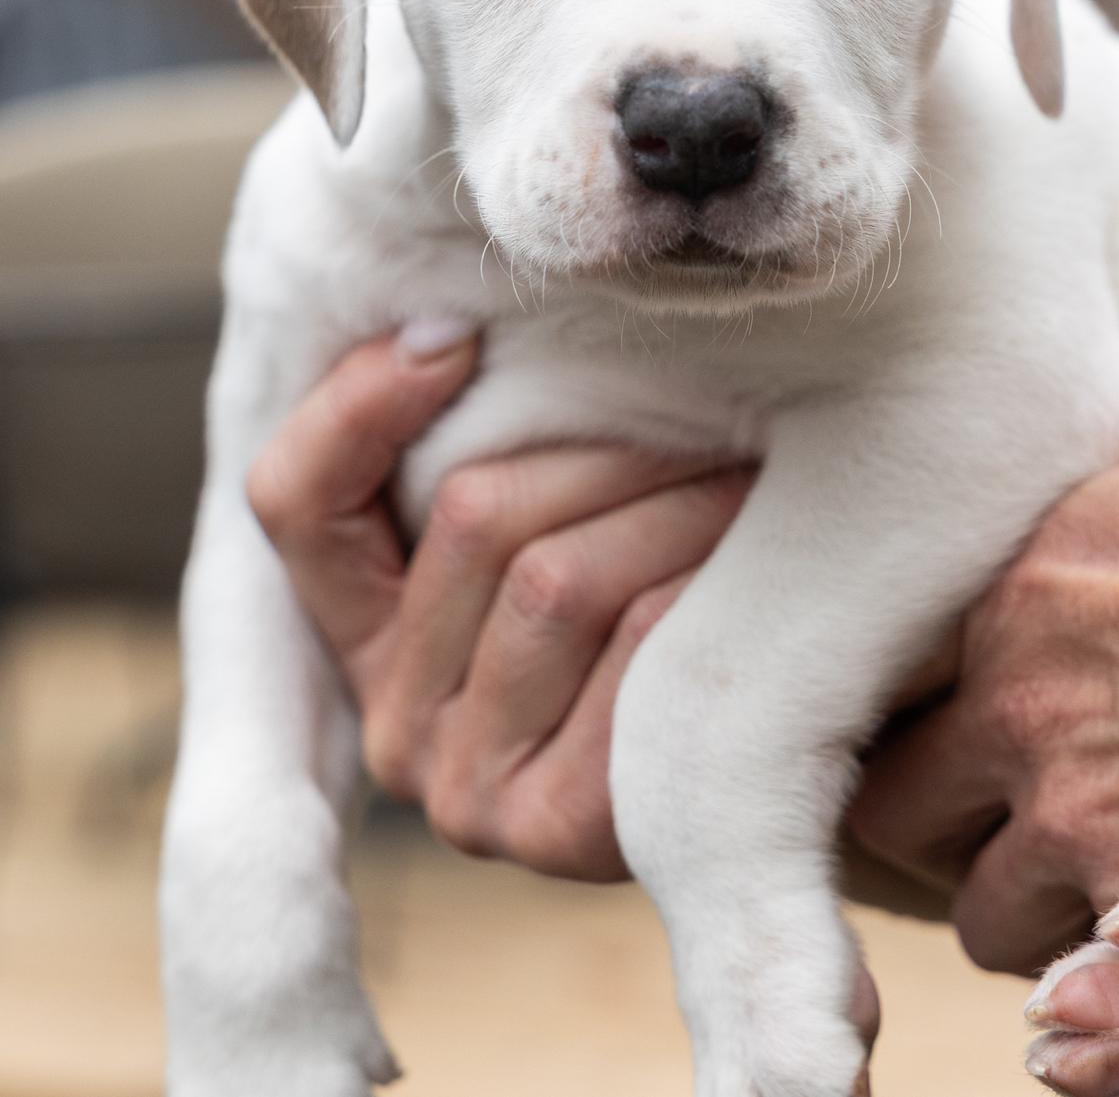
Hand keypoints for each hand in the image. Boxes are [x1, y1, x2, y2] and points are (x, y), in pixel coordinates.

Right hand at [246, 323, 752, 879]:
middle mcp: (395, 727)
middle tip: (704, 407)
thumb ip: (488, 449)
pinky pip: (634, 647)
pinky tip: (750, 562)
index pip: (296, 501)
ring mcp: (467, 791)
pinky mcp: (557, 830)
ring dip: (672, 502)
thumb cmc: (654, 590)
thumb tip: (450, 333)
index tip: (462, 336)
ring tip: (743, 470)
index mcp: (362, 637)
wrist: (778, 743)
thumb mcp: (555, 517)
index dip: (361, 402)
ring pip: (557, 577)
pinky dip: (702, 581)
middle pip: (476, 514)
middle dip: (609, 444)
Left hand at [849, 245, 1118, 975]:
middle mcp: (1026, 701)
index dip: (932, 720)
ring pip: (985, 908)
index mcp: (1034, 590)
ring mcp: (1084, 812)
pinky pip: (1080, 983)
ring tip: (1085, 893)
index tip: (971, 730)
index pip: (904, 676)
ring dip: (1027, 909)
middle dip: (952, 829)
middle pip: (907, 808)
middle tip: (1008, 829)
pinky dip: (1106, 981)